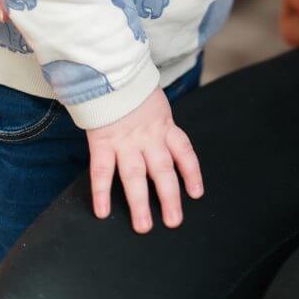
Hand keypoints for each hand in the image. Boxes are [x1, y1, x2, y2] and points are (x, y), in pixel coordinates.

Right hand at [87, 87, 203, 233]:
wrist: (109, 73)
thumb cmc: (133, 92)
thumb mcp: (155, 105)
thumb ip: (161, 124)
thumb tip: (166, 147)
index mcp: (164, 126)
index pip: (183, 150)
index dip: (191, 172)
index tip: (196, 193)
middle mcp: (148, 136)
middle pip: (162, 169)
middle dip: (169, 197)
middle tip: (173, 221)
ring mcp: (125, 141)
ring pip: (135, 174)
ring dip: (139, 201)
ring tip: (143, 226)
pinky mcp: (102, 142)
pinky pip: (102, 169)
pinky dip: (101, 191)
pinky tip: (102, 211)